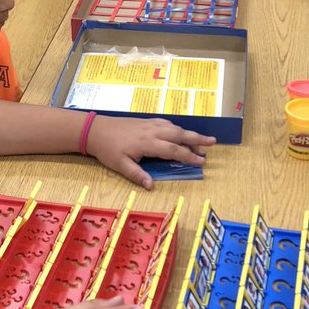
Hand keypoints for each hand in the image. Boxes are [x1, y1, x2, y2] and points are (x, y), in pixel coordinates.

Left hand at [87, 115, 215, 189]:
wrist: (95, 129)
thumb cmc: (107, 149)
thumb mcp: (120, 165)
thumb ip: (137, 175)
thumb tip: (151, 186)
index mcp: (148, 143)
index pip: (173, 150)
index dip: (188, 156)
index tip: (201, 161)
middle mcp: (152, 131)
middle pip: (179, 135)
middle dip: (197, 139)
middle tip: (213, 143)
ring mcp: (150, 125)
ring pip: (174, 128)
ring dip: (189, 134)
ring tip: (202, 141)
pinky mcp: (146, 122)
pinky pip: (167, 123)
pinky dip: (177, 128)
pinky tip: (181, 133)